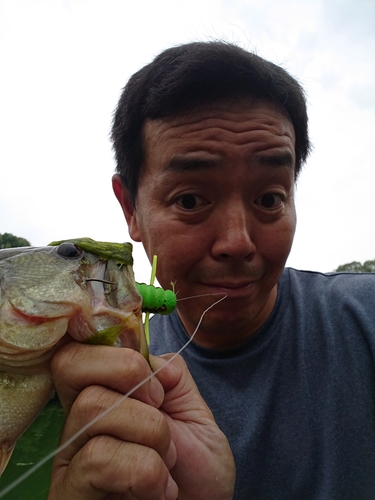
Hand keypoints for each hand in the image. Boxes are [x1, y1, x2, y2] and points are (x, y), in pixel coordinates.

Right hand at [48, 342, 234, 498]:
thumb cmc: (195, 474)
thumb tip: (149, 359)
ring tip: (167, 461)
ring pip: (93, 405)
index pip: (78, 348)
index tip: (157, 383)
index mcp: (106, 395)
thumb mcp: (196, 415)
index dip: (114, 347)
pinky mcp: (71, 491)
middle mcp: (80, 421)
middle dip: (129, 373)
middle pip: (72, 364)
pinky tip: (159, 490)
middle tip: (160, 406)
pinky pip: (98, 457)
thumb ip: (173, 378)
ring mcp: (72, 455)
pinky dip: (144, 469)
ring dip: (149, 431)